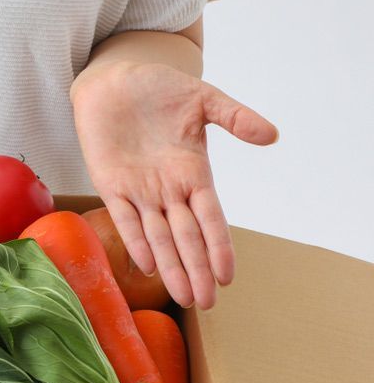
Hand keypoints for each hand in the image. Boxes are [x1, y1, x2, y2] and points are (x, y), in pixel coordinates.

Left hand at [71, 61, 277, 308]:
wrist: (114, 78)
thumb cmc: (158, 88)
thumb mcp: (203, 99)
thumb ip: (235, 117)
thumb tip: (272, 135)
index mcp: (193, 173)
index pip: (210, 218)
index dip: (219, 246)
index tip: (228, 276)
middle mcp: (168, 189)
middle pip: (186, 237)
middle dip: (196, 270)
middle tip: (207, 303)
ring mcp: (139, 190)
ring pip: (158, 237)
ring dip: (170, 267)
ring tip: (183, 297)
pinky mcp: (110, 185)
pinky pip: (124, 219)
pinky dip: (136, 241)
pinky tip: (148, 265)